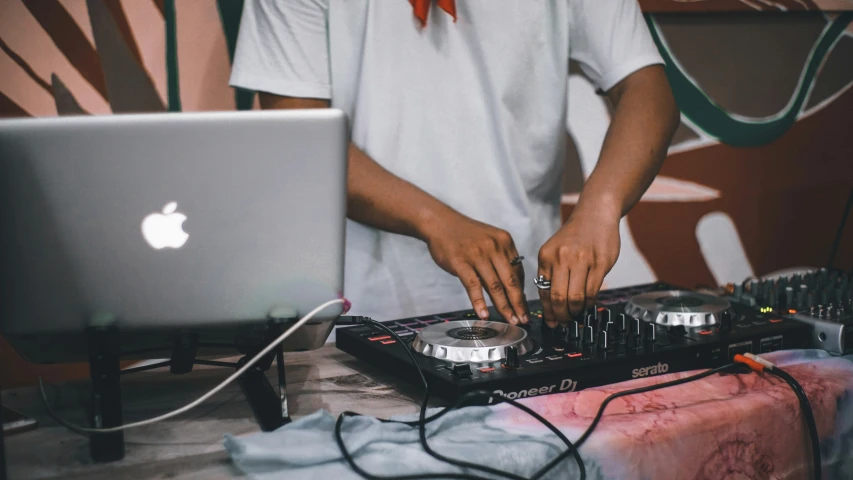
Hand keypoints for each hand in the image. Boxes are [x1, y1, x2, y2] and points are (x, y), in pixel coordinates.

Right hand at [423, 213, 528, 324]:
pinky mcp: (461, 263)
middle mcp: (494, 247)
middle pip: (510, 281)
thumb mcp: (489, 240)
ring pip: (494, 286)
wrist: (440, 222)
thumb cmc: (465, 235)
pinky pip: (473, 286)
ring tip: (510, 320)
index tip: (523, 307)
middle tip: (523, 319)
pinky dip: (479, 302)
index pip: (518, 271)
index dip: (522, 292)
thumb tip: (511, 286)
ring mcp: (477, 255)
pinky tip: (484, 313)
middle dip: (518, 303)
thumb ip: (501, 259)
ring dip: (503, 306)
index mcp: (504, 242)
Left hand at [537, 212, 619, 326]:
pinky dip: (589, 302)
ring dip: (576, 311)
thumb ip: (552, 274)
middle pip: (558, 298)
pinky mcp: (600, 263)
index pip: (543, 291)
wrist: (595, 215)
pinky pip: (592, 291)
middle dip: (561, 316)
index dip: (548, 311)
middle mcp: (562, 258)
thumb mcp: (555, 250)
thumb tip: (551, 305)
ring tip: (576, 314)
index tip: (551, 321)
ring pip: (576, 298)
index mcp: (546, 256)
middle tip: (564, 322)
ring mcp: (582, 260)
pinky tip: (587, 304)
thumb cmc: (575, 236)